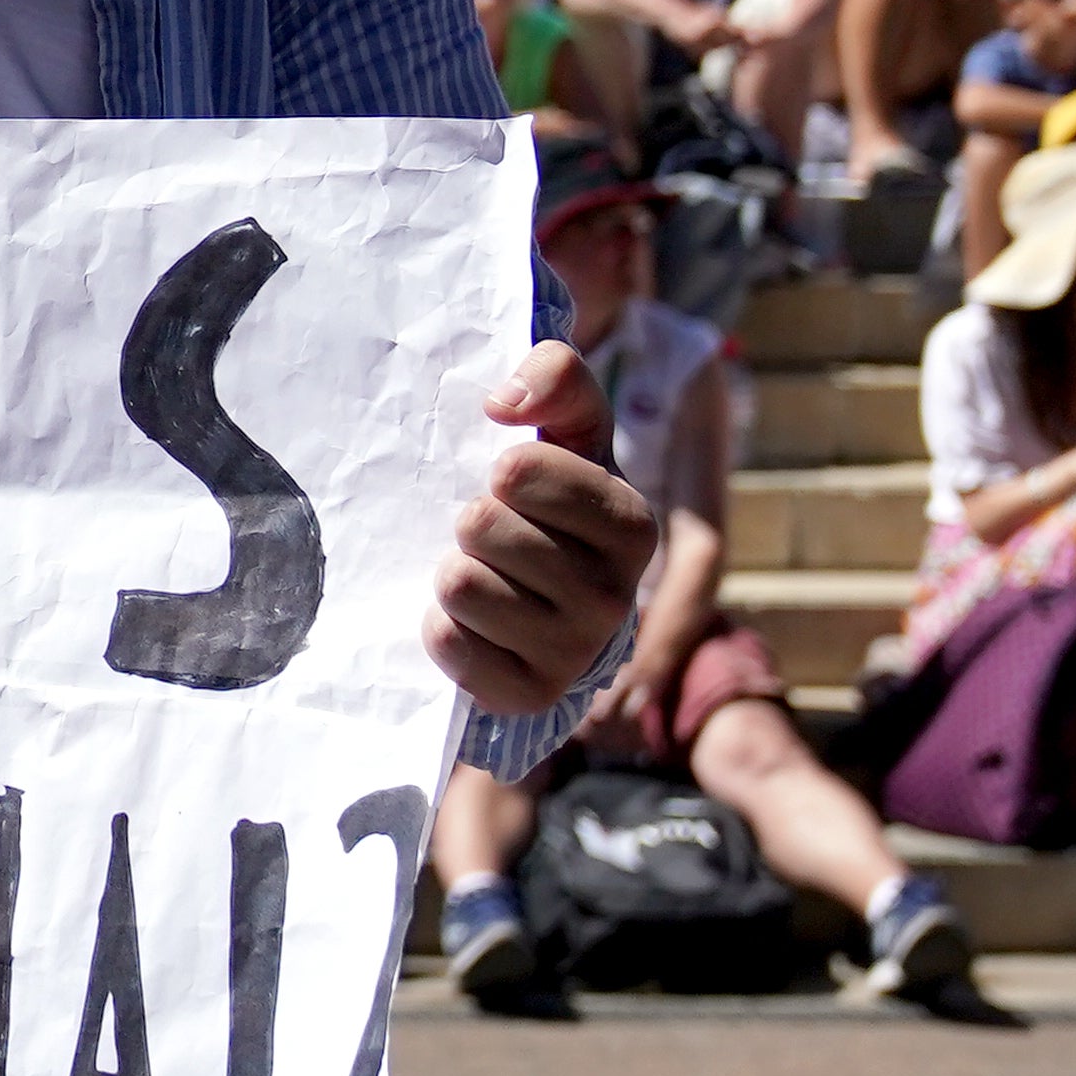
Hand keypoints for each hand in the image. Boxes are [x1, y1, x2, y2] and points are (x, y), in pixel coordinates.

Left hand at [427, 340, 651, 717]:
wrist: (546, 602)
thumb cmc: (553, 502)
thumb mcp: (568, 429)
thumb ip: (556, 377)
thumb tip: (504, 403)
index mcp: (631, 524)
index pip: (522, 471)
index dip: (503, 469)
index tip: (514, 480)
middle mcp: (615, 598)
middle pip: (480, 526)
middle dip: (472, 522)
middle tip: (496, 536)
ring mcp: (573, 656)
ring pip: (459, 584)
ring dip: (454, 572)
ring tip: (486, 575)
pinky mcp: (527, 699)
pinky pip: (446, 642)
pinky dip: (444, 628)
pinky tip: (474, 623)